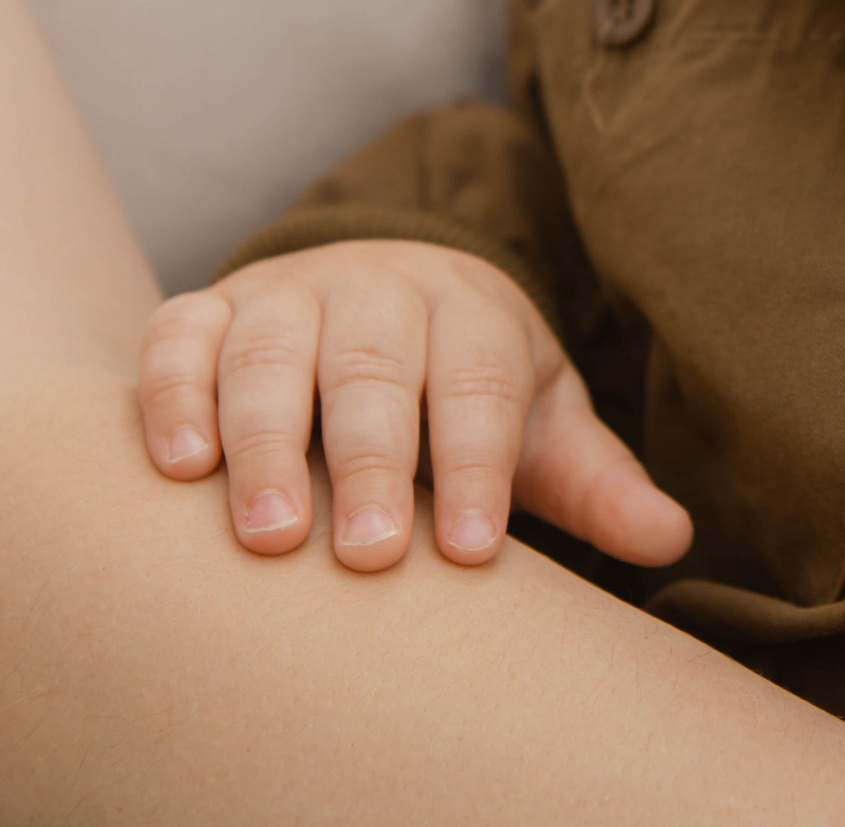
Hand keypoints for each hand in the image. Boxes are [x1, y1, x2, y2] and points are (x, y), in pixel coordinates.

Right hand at [137, 240, 692, 571]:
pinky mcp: (208, 310)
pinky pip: (179, 339)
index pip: (480, 382)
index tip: (472, 550)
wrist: (385, 297)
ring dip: (266, 442)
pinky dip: (174, 396)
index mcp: (473, 311)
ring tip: (269, 537)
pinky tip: (181, 469)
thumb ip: (595, 482)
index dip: (477, 462)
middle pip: (375, 367)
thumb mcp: (539, 426)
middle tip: (368, 556)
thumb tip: (671, 537)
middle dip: (371, 461)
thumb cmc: (467, 389)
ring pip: (272, 353)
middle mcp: (380, 288)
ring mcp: (287, 293)